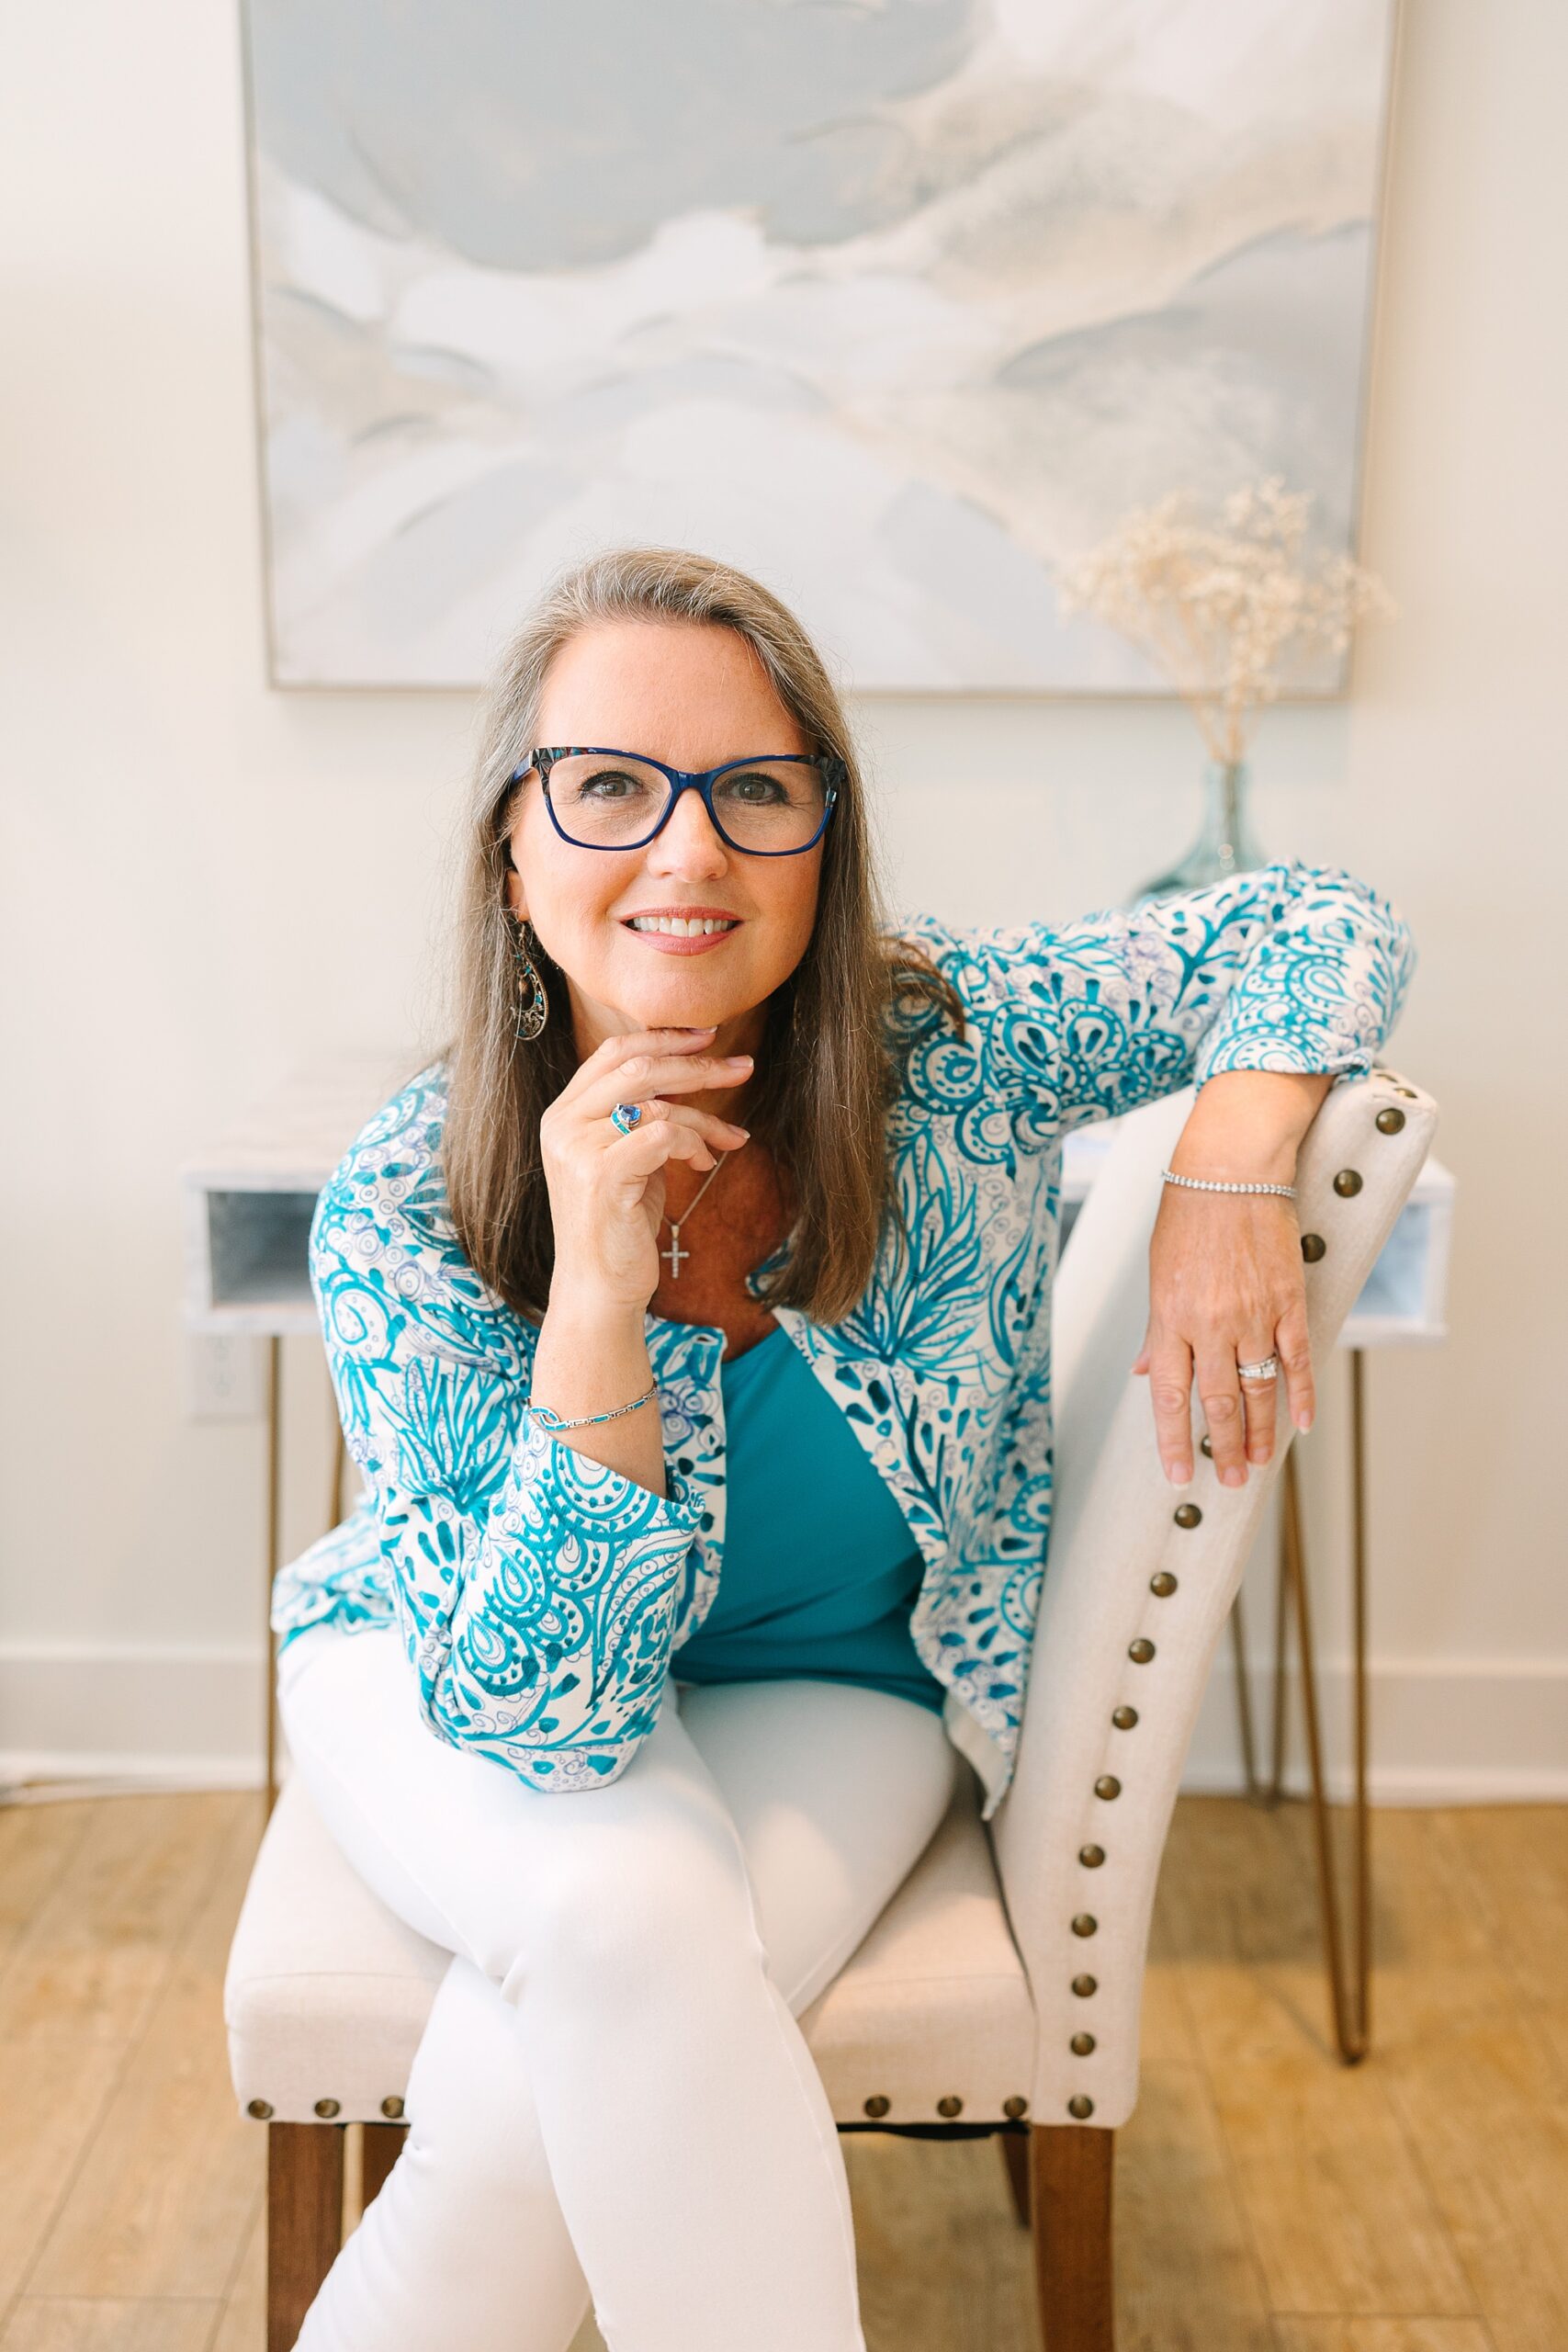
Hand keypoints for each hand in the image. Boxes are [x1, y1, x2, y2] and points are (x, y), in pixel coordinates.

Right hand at [540, 1025, 753, 1311]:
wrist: (598, 1287)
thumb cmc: (620, 1223)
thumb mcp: (628, 1157)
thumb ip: (643, 1115)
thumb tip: (690, 1073)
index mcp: (563, 1114)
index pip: (613, 1052)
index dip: (664, 1037)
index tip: (710, 1036)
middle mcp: (562, 1125)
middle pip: (638, 1067)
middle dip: (698, 1065)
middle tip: (743, 1068)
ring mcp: (578, 1150)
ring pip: (659, 1103)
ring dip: (706, 1119)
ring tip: (730, 1139)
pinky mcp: (601, 1176)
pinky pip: (664, 1135)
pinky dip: (695, 1144)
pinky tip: (705, 1164)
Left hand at [1130, 1187, 1315, 1488]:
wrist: (1231, 1171)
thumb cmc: (1187, 1218)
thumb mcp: (1157, 1275)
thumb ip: (1157, 1332)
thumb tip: (1147, 1373)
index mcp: (1171, 1320)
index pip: (1171, 1397)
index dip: (1173, 1441)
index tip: (1177, 1475)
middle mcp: (1210, 1325)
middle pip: (1217, 1403)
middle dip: (1222, 1448)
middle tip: (1228, 1480)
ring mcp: (1253, 1315)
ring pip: (1258, 1389)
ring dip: (1259, 1433)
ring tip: (1258, 1464)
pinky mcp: (1288, 1302)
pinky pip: (1296, 1360)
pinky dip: (1300, 1396)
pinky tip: (1300, 1425)